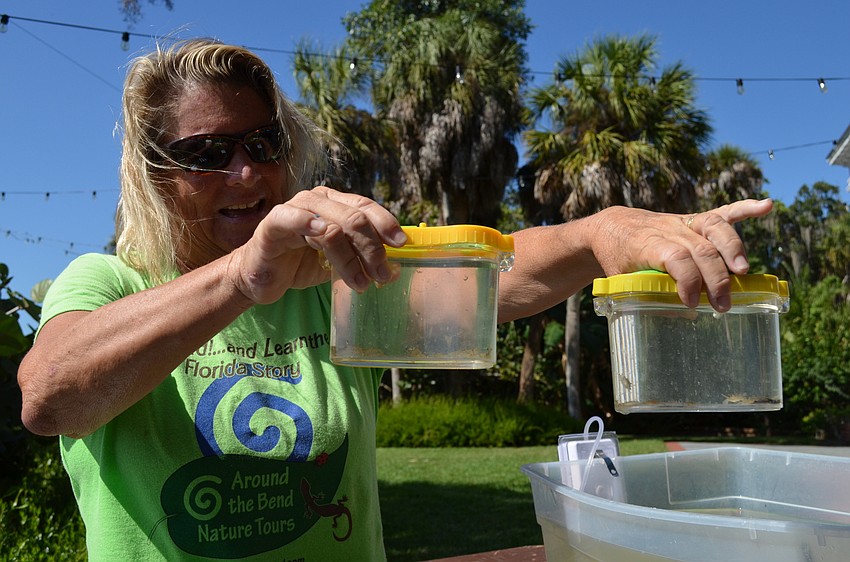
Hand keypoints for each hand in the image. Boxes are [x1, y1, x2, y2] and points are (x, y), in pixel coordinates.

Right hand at [227, 186, 406, 303]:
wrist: (261, 278)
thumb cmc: (301, 264)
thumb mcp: (339, 260)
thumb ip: (361, 257)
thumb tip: (395, 267)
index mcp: (335, 203)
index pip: (366, 206)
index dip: (386, 224)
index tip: (402, 245)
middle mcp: (317, 200)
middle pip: (354, 218)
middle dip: (373, 249)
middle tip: (382, 276)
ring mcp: (294, 208)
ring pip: (333, 226)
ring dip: (351, 258)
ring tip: (361, 283)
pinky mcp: (273, 223)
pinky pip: (293, 218)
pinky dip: (309, 224)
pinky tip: (323, 235)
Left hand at [591, 198, 773, 311]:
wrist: (611, 227)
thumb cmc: (617, 259)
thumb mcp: (621, 280)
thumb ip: (645, 296)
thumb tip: (674, 318)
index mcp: (647, 244)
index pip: (676, 258)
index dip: (688, 281)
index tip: (691, 303)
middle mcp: (668, 230)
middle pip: (701, 249)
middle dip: (716, 278)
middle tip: (723, 305)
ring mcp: (683, 222)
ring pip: (714, 227)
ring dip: (733, 248)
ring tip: (743, 271)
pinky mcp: (694, 219)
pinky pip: (722, 212)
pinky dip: (745, 209)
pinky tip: (767, 206)